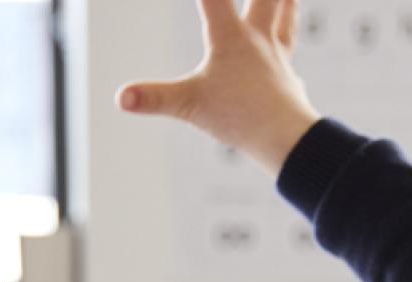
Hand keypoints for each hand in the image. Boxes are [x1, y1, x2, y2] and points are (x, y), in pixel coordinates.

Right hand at [117, 0, 321, 172]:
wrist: (287, 137)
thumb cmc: (240, 116)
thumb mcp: (189, 105)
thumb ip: (153, 98)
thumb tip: (120, 98)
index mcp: (231, 38)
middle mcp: (258, 40)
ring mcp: (278, 59)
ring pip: (285, 19)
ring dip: (287, 2)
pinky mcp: (289, 82)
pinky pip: (290, 61)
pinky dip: (288, 55)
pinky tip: (290, 68)